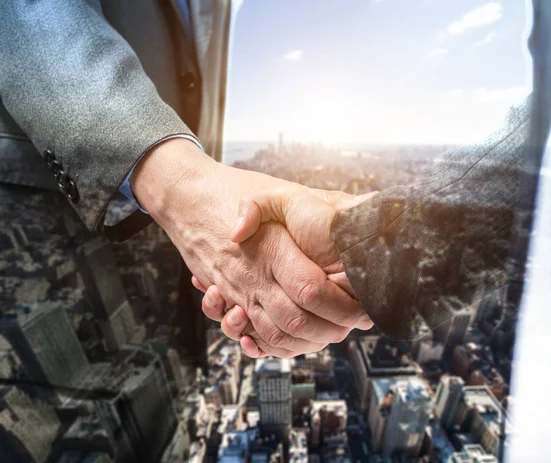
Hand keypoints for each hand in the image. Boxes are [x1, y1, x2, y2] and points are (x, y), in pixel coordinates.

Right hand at [131, 139, 368, 356]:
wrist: (185, 197)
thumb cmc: (233, 190)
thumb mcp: (278, 189)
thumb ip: (313, 200)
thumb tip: (359, 207)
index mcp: (273, 249)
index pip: (312, 290)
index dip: (341, 305)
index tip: (363, 307)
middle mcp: (254, 277)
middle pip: (296, 321)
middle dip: (330, 330)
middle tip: (352, 324)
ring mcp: (238, 291)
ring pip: (273, 334)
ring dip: (304, 342)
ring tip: (329, 332)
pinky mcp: (228, 297)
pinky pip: (248, 333)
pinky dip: (268, 345)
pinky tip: (289, 337)